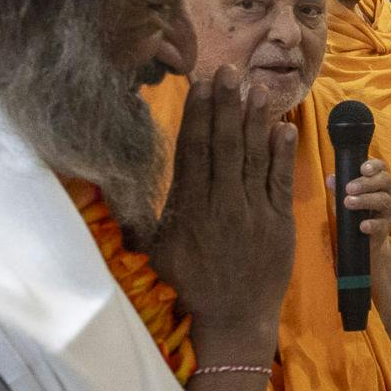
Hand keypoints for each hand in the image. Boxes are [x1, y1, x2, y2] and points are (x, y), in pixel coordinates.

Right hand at [152, 66, 296, 354]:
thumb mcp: (155, 251)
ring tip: (256, 88)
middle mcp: (222, 203)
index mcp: (189, 207)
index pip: (193, 149)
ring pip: (253, 156)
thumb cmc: (188, 286)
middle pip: (224, 143)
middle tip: (229, 69)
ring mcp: (253, 212)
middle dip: (226, 104)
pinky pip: (281, 180)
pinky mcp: (280, 223)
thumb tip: (106, 187)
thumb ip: (138, 216)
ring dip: (255, 119)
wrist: (232, 321)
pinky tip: (284, 126)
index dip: (198, 114)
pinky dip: (282, 153)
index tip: (200, 84)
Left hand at [341, 158, 390, 241]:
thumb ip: (339, 189)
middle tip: (349, 188)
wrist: (366, 241)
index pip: (381, 168)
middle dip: (366, 183)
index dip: (374, 166)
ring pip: (383, 200)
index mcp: (379, 182)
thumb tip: (331, 179)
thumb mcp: (346, 198)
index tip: (362, 169)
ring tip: (348, 202)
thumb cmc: (357, 214)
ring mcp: (389, 211)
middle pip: (384, 181)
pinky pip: (380, 224)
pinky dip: (371, 224)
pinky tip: (362, 225)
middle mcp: (388, 193)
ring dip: (365, 200)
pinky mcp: (385, 228)